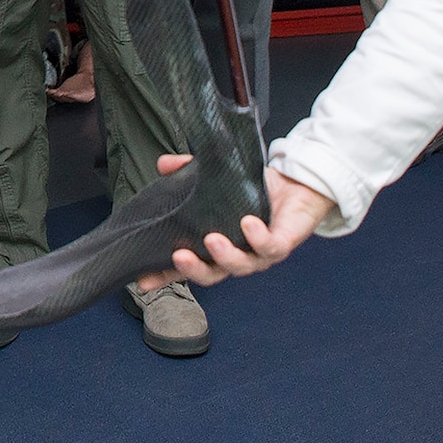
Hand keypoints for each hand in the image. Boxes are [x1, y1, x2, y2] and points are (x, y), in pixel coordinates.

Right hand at [135, 155, 334, 290]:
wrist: (299, 186)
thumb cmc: (258, 191)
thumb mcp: (220, 178)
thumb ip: (189, 171)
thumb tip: (163, 163)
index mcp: (218, 247)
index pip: (189, 265)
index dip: (166, 276)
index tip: (143, 280)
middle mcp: (237, 256)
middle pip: (212, 275)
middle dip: (194, 270)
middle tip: (178, 257)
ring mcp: (259, 254)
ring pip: (240, 266)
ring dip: (225, 255)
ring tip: (212, 239)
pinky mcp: (282, 244)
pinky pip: (270, 247)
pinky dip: (257, 238)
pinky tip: (248, 224)